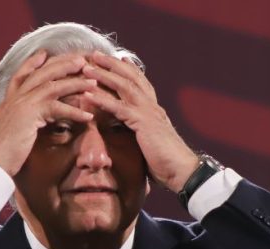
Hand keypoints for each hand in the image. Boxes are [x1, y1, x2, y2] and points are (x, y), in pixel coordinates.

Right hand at [0, 51, 97, 175]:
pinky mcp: (29, 114)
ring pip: (52, 86)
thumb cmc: (2, 155)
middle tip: (81, 60)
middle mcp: (14, 99)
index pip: (20, 76)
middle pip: (40, 73)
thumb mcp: (12, 135)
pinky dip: (74, 111)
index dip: (32, 63)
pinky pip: (57, 107)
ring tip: (93, 84)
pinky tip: (88, 116)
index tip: (44, 54)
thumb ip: (19, 126)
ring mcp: (21, 104)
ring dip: (75, 84)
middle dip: (62, 64)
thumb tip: (26, 128)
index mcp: (8, 102)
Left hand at [81, 51, 198, 192]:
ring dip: (104, 75)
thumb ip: (142, 135)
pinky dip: (102, 99)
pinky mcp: (144, 123)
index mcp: (156, 111)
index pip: (142, 83)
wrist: (183, 171)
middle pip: (131, 78)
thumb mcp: (152, 144)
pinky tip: (88, 94)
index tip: (119, 58)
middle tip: (95, 54)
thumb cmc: (168, 163)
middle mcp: (153, 107)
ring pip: (124, 87)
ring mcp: (149, 113)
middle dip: (112, 65)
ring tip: (87, 68)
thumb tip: (134, 137)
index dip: (130, 70)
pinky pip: (119, 107)